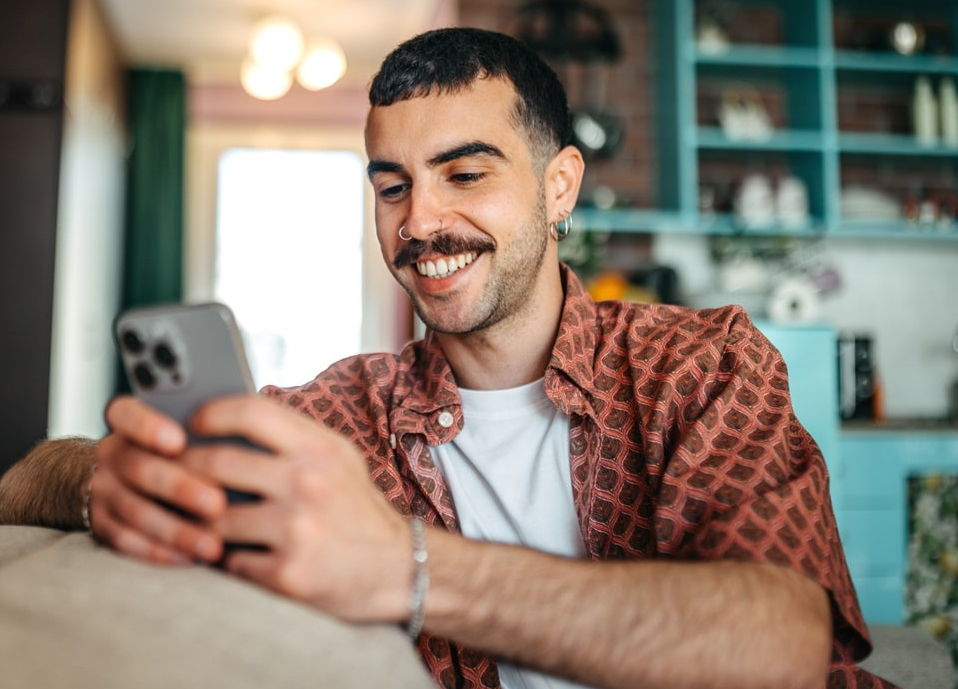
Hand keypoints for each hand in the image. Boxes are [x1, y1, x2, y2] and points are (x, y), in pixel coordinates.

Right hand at [93, 396, 229, 564]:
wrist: (129, 479)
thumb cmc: (181, 450)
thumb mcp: (188, 431)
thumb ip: (209, 432)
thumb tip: (252, 442)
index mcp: (129, 421)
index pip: (125, 414)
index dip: (148, 426)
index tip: (178, 442)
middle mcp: (111, 453)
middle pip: (138, 467)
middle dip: (179, 487)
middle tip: (217, 503)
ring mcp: (104, 490)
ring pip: (134, 510)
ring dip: (176, 530)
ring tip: (213, 545)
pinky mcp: (102, 525)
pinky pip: (126, 541)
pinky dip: (159, 552)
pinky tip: (191, 559)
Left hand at [179, 396, 411, 623]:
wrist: (397, 571)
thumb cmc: (358, 512)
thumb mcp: (339, 460)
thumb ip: (293, 439)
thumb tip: (227, 422)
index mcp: (320, 449)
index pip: (252, 412)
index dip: (211, 414)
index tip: (192, 425)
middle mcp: (309, 484)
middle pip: (217, 463)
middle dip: (183, 470)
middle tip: (172, 476)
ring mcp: (297, 530)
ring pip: (213, 519)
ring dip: (197, 522)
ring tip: (196, 520)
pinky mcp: (287, 574)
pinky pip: (229, 562)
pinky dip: (224, 560)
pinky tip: (231, 556)